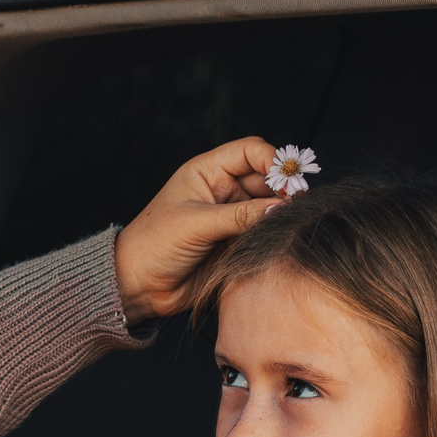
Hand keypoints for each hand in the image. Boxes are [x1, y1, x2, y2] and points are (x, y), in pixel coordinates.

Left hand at [112, 137, 288, 320]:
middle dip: (284, 189)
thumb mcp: (196, 224)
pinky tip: (279, 239)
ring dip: (280, 213)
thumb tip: (280, 208)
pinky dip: (274, 234)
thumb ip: (239, 216)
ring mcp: (231, 216)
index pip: (251, 151)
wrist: (139, 284)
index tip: (289, 181)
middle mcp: (223, 190)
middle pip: (266, 179)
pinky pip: (263, 232)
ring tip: (289, 224)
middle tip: (298, 206)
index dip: (273, 161)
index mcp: (208, 171)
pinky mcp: (236, 242)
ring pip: (268, 206)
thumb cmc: (154, 244)